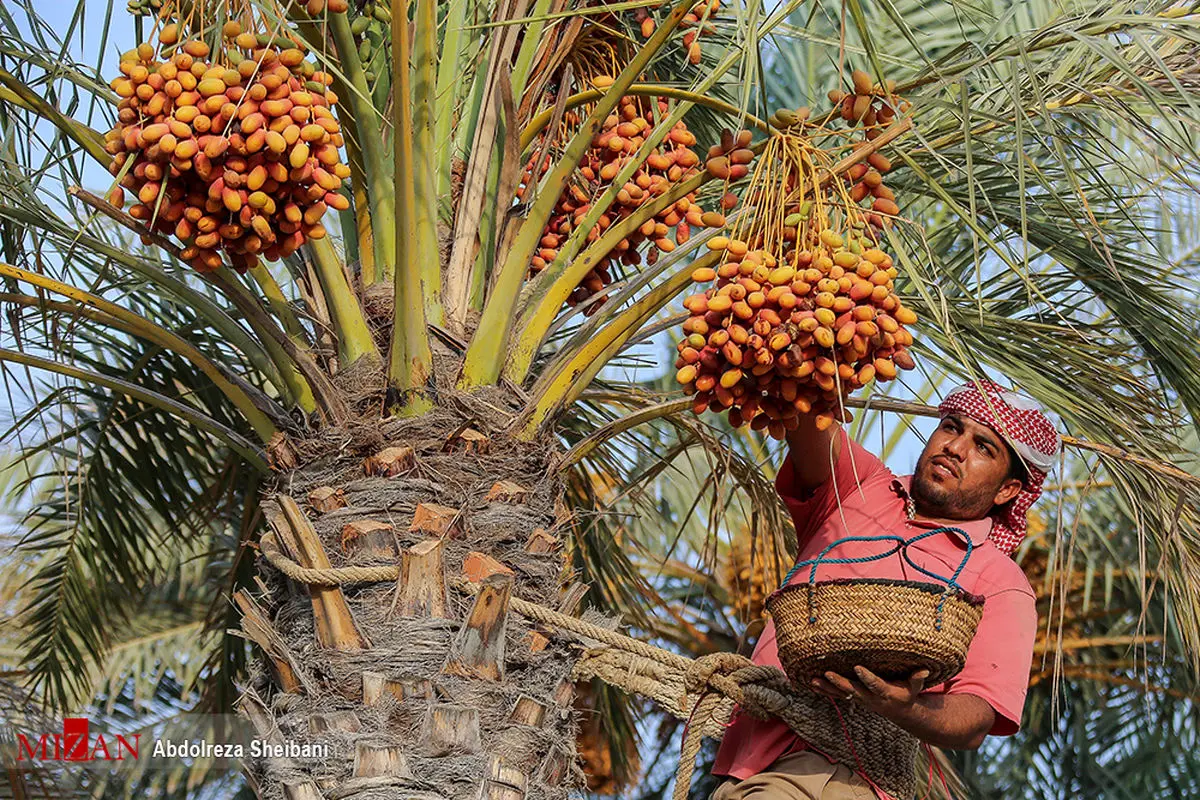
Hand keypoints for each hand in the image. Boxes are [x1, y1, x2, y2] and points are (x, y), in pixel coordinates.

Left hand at [810, 666, 929, 717]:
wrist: (899, 712)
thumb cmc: (906, 695)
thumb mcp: (914, 689)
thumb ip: (917, 679)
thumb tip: (924, 669)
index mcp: (884, 693)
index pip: (875, 685)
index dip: (867, 678)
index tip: (858, 667)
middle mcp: (869, 698)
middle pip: (852, 690)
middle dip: (839, 683)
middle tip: (827, 674)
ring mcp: (859, 699)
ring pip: (840, 694)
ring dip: (826, 688)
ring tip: (812, 680)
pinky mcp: (853, 698)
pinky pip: (836, 695)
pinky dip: (824, 690)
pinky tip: (810, 683)